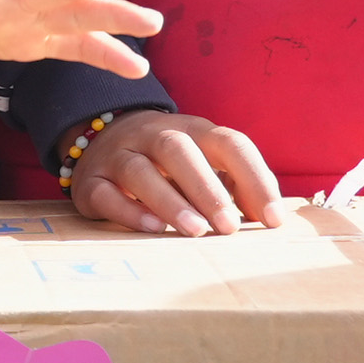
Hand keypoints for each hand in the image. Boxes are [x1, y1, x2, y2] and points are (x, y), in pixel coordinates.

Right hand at [61, 110, 283, 237]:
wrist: (100, 142)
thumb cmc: (168, 165)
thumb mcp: (204, 164)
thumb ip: (236, 187)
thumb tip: (271, 219)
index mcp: (192, 130)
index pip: (229, 143)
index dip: (255, 178)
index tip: (273, 219)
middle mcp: (152, 135)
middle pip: (178, 149)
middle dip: (207, 188)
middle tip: (229, 228)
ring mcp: (118, 156)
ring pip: (139, 170)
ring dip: (169, 200)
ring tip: (195, 231)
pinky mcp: (90, 181)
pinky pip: (105, 192)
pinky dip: (128, 210)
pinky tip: (151, 228)